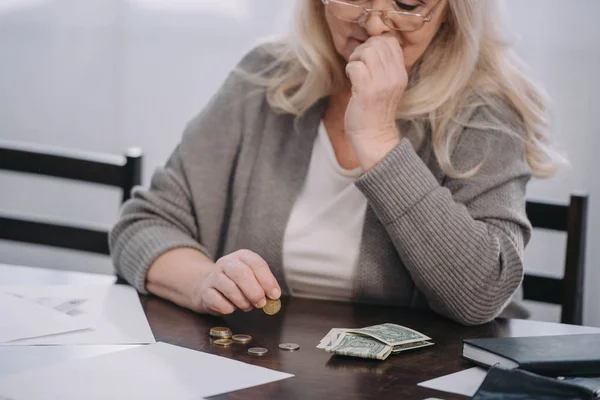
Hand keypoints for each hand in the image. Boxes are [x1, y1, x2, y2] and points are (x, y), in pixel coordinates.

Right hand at [193, 249, 280, 315]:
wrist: (207, 286)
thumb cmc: (236, 283)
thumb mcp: (252, 278)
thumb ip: (264, 286)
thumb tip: (274, 296)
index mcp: (242, 256)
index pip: (256, 263)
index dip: (267, 280)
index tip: (275, 295)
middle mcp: (226, 263)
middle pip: (241, 273)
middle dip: (254, 291)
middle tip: (261, 303)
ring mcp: (213, 276)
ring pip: (229, 288)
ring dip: (242, 302)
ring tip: (247, 306)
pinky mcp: (205, 291)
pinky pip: (217, 301)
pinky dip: (228, 308)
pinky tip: (231, 308)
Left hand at [345, 36, 406, 169]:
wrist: (373, 137)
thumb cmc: (375, 111)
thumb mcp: (387, 86)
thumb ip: (384, 67)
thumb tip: (371, 45)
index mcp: (401, 73)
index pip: (391, 41)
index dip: (375, 43)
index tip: (367, 57)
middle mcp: (394, 76)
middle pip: (378, 43)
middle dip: (362, 49)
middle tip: (358, 63)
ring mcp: (381, 83)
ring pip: (367, 51)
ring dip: (355, 58)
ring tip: (354, 70)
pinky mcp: (366, 91)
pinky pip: (355, 66)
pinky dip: (349, 69)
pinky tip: (351, 80)